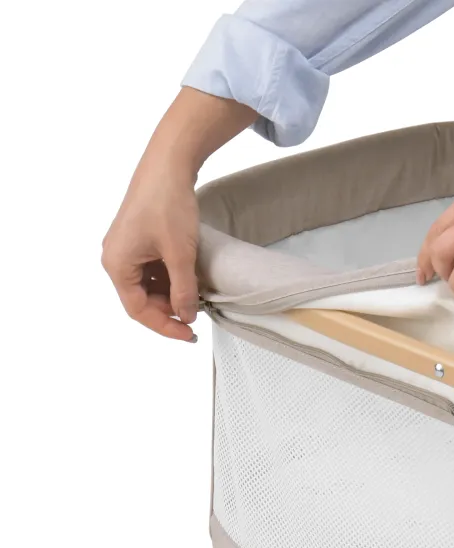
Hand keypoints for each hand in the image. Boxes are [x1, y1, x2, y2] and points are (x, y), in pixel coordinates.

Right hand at [102, 88, 257, 340]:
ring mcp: (127, 248)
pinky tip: (189, 281)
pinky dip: (170, 279)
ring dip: (171, 295)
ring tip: (196, 299)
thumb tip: (186, 317)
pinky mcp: (139, 239)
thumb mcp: (180, 255)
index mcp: (117, 265)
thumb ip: (183, 290)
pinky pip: (152, 270)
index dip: (165, 326)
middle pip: (141, 299)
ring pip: (149, 286)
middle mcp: (116, 258)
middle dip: (168, 311)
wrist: (169, 165)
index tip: (189, 335)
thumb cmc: (168, 205)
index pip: (138, 310)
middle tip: (195, 320)